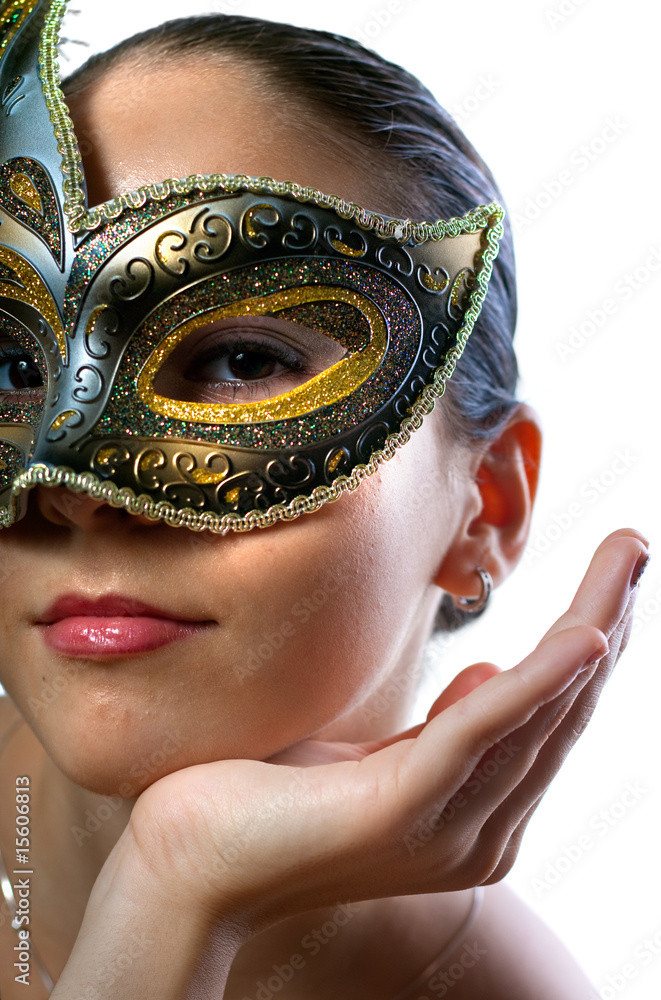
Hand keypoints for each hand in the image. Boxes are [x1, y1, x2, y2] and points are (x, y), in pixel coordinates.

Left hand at [122, 528, 646, 931]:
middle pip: (559, 711)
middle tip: (632, 547)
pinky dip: (537, 683)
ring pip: (536, 712)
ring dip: (591, 627)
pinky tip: (584, 637)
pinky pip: (480, 734)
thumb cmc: (262, 799)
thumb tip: (493, 668)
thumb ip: (438, 729)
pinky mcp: (401, 810)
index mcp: (471, 814)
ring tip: (625, 557)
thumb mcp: (369, 754)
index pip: (545, 720)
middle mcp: (478, 830)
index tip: (612, 582)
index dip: (584, 647)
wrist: (183, 865)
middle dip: (607, 621)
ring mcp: (445, 827)